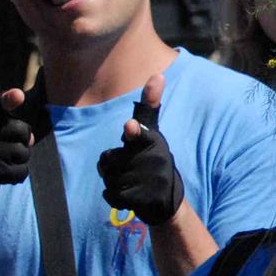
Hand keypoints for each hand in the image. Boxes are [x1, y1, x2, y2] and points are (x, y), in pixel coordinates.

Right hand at [0, 52, 29, 203]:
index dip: (7, 101)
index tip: (18, 95)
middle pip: (23, 131)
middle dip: (21, 139)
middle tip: (4, 142)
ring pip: (23, 152)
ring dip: (19, 157)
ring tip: (1, 157)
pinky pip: (20, 171)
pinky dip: (16, 174)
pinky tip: (1, 171)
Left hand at [96, 74, 183, 224]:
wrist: (167, 200)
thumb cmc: (155, 161)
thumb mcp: (154, 133)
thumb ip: (149, 107)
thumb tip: (157, 74)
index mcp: (155, 143)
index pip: (140, 135)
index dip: (133, 132)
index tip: (129, 126)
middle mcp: (154, 161)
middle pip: (108, 159)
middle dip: (112, 166)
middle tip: (131, 169)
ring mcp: (149, 182)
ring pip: (108, 178)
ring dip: (114, 181)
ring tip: (132, 182)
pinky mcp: (142, 200)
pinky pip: (112, 195)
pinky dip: (116, 197)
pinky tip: (130, 196)